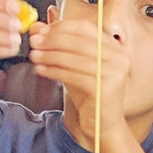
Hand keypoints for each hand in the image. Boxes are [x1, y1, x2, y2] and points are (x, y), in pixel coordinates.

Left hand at [28, 18, 130, 142]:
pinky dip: (55, 71)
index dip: (61, 27)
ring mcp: (115, 73)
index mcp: (114, 47)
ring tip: (34, 57)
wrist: (102, 125)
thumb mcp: (72, 66)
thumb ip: (57, 46)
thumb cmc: (89, 94)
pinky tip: (41, 70)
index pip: (85, 28)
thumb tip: (36, 27)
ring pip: (75, 58)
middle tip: (34, 43)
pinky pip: (74, 75)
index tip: (40, 32)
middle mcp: (119, 57)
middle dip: (52, 40)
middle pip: (79, 41)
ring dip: (50, 56)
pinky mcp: (105, 88)